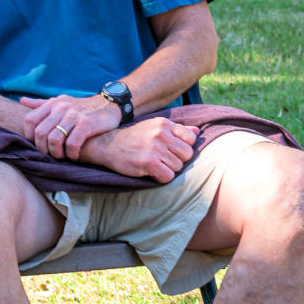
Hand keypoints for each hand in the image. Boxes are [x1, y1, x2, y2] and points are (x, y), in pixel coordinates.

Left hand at [20, 94, 119, 159]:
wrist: (110, 104)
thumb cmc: (82, 107)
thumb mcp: (61, 102)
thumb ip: (42, 104)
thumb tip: (22, 100)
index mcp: (53, 104)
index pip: (30, 120)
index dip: (30, 136)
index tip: (38, 145)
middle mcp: (61, 108)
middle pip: (40, 133)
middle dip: (43, 149)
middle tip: (50, 155)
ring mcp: (74, 115)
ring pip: (54, 139)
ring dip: (56, 153)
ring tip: (62, 157)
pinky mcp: (86, 124)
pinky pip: (72, 143)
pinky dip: (71, 153)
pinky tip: (74, 156)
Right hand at [79, 117, 198, 182]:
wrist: (106, 145)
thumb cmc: (132, 138)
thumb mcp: (154, 127)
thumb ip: (177, 130)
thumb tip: (197, 132)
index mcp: (164, 124)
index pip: (191, 139)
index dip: (183, 148)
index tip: (171, 151)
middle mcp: (162, 134)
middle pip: (187, 155)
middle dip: (177, 160)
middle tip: (163, 160)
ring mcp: (155, 148)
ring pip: (178, 167)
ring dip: (168, 170)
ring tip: (154, 165)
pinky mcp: (149, 162)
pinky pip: (168, 177)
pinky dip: (161, 178)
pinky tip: (151, 173)